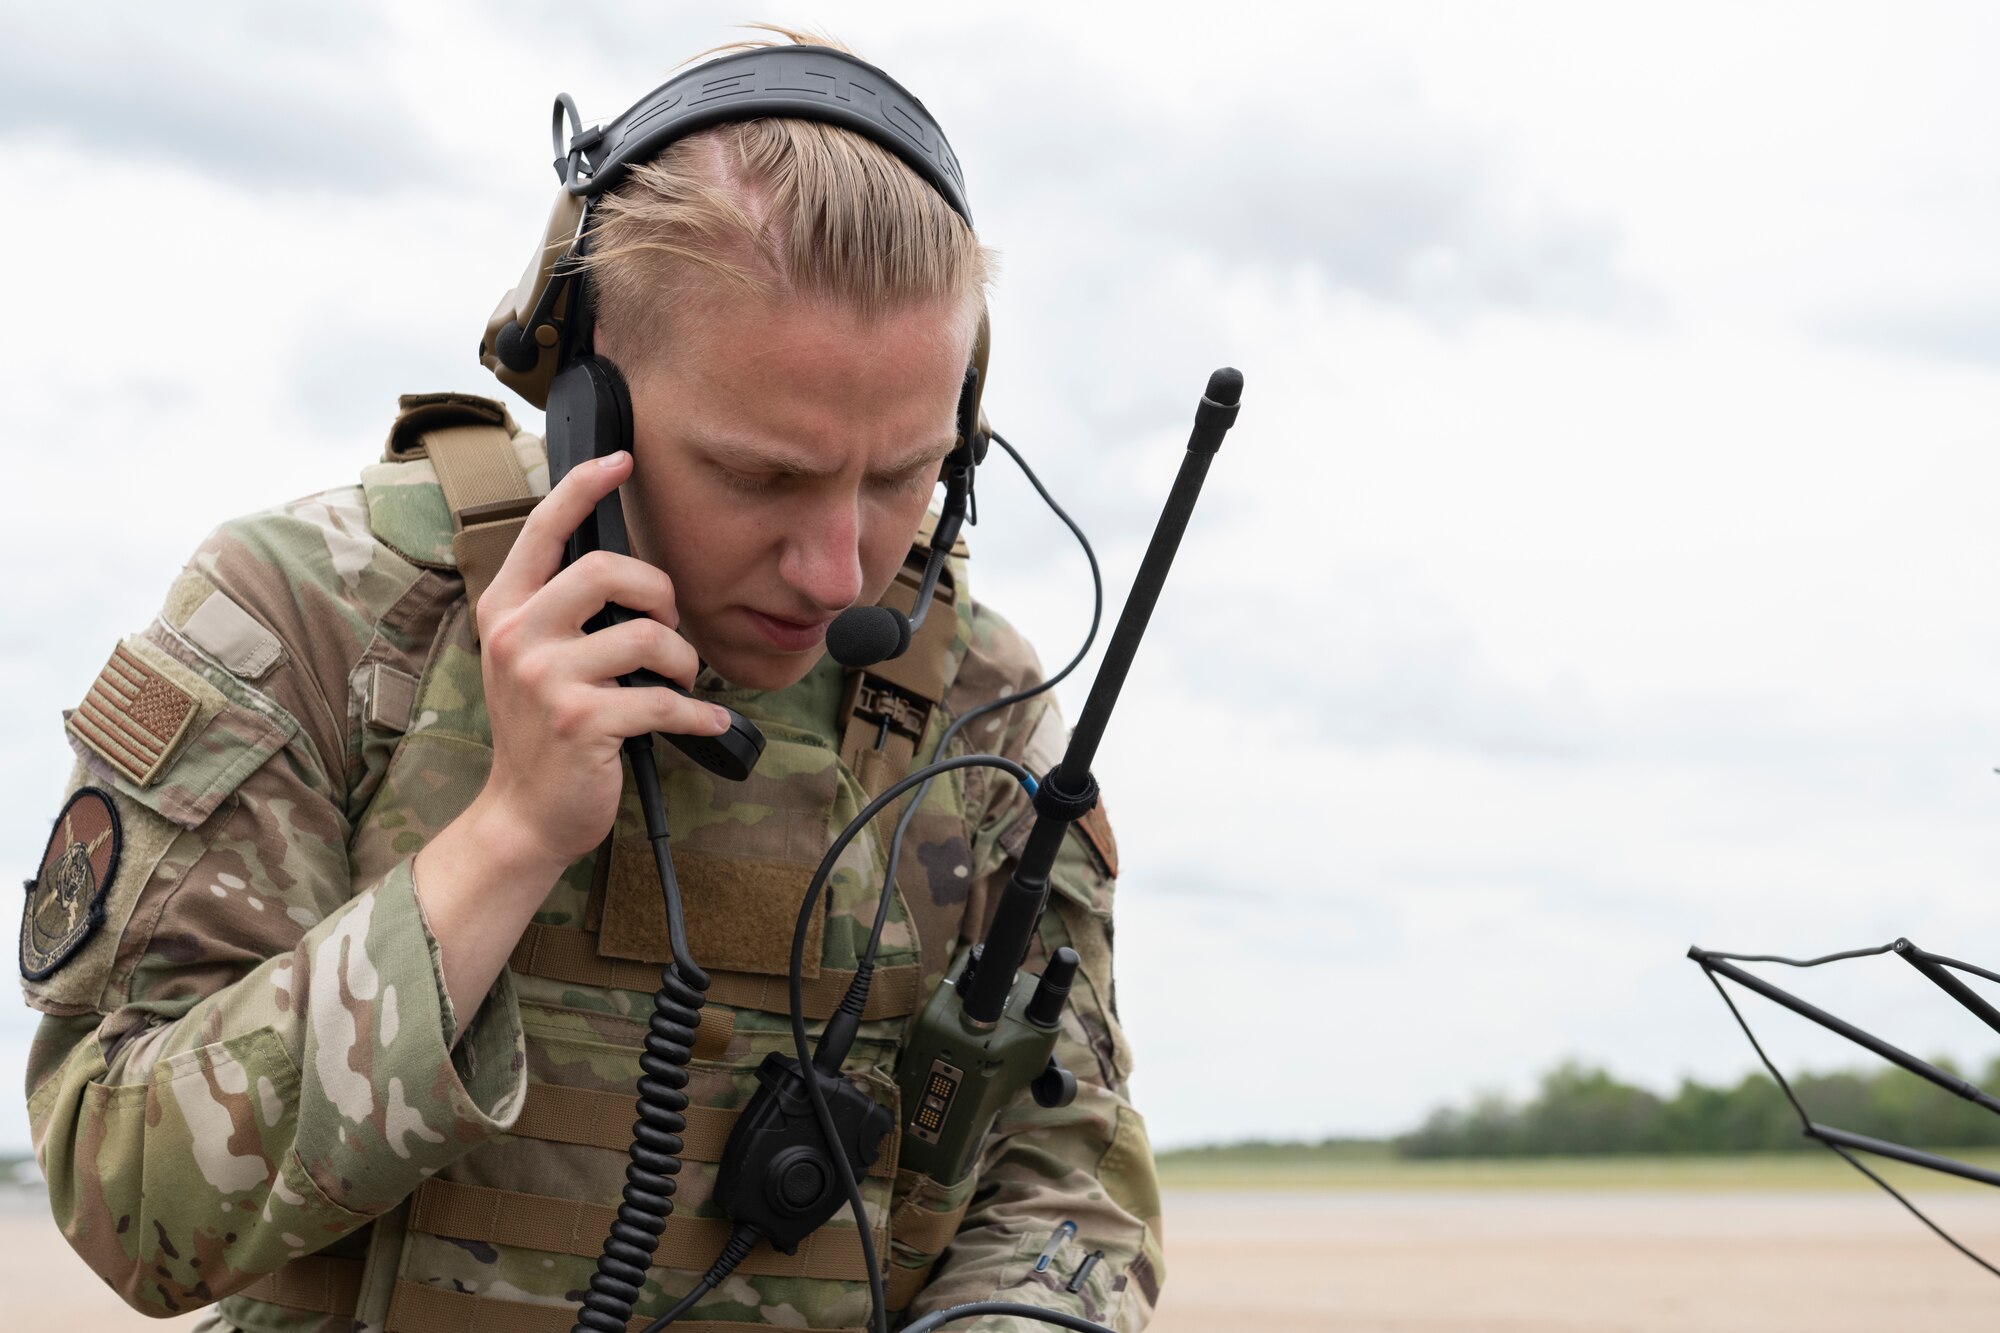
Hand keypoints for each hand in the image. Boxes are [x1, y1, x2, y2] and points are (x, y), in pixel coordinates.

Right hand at [469, 448, 731, 872]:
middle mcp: (517, 636)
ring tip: (681, 684)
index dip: (581, 486)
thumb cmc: (544, 731)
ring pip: (647, 636)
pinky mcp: (581, 722)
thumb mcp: (532, 660)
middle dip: (657, 591)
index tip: (621, 460)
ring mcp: (545, 680)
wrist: (525, 814)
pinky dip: (698, 715)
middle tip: (667, 626)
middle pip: (605, 568)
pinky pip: (664, 701)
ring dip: (683, 661)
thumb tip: (632, 569)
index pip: (541, 529)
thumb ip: (563, 612)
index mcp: (505, 610)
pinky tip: (706, 722)